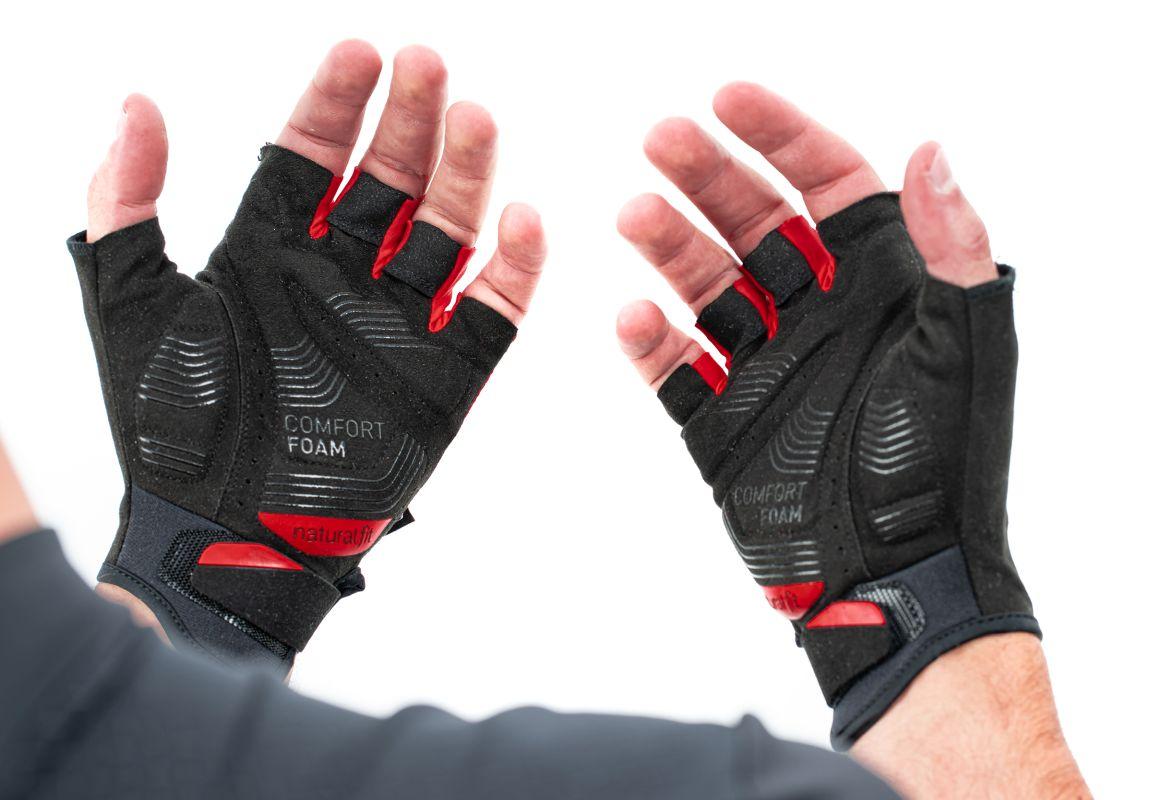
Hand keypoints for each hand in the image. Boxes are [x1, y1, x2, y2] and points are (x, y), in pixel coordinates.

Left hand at [76, 41, 545, 670]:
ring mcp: (396, 324)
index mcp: (269, 254)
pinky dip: (514, 270)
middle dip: (410, 121)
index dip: (337, 103)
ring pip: (445, 233)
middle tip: (430, 65)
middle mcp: (340, 277)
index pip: (312, 156)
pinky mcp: (441, 377)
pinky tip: (523, 219)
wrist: (223, 533)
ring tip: (477, 117)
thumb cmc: (171, 428)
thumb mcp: (131, 304)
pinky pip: (490, 314)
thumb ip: (125, 203)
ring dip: (465, 175)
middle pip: (389, 181)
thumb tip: (138, 104)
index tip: (360, 51)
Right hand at [616, 83, 1036, 748]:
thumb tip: (928, 150)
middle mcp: (818, 316)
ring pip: (706, 286)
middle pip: (753, 223)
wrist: (890, 577)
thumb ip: (949, 250)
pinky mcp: (724, 422)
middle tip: (659, 139)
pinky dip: (652, 343)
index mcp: (880, 288)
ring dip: (669, 247)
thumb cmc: (939, 467)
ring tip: (634, 214)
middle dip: (707, 177)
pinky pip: (676, 370)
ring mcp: (767, 367)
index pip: (827, 186)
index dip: (781, 135)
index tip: (728, 99)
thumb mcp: (961, 349)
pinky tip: (635, 319)